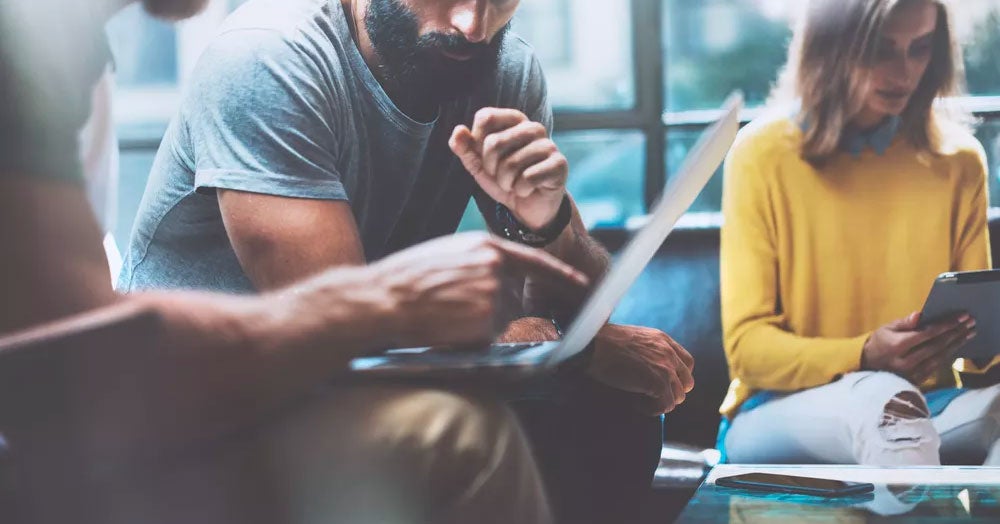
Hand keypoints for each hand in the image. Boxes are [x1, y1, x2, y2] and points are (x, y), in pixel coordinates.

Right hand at [371, 232, 587, 346]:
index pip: (537, 262)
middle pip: (514, 297)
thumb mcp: (449, 253)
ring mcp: (493, 295)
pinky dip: (472, 338)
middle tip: (455, 306)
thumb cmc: (407, 278)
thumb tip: (500, 276)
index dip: (563, 276)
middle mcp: (496, 268)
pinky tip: (447, 326)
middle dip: (493, 306)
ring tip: (446, 313)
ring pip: (501, 318)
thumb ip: (481, 260)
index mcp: (487, 246)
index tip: (583, 285)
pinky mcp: (485, 322)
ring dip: (480, 323)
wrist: (384, 299)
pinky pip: (489, 337)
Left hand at [449, 108, 567, 230]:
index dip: (477, 143)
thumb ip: (465, 148)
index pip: (485, 118)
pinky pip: (528, 178)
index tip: (486, 157)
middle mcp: (532, 127)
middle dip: (491, 169)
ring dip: (506, 183)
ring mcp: (548, 145)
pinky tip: (529, 189)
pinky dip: (521, 190)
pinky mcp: (559, 164)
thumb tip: (458, 131)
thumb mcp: (479, 165)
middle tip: (502, 176)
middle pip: (494, 143)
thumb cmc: (505, 179)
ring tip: (515, 184)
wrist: (529, 206)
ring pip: (511, 164)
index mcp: (513, 120)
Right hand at [585, 324, 694, 415]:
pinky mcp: (658, 383)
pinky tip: (637, 404)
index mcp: (663, 340)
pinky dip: (652, 410)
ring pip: (677, 397)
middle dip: (671, 392)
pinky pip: (665, 406)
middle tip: (651, 395)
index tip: (664, 383)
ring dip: (661, 402)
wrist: (594, 345)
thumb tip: (649, 369)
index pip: (687, 363)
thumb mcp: (633, 338)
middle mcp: (669, 353)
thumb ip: (648, 349)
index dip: (678, 377)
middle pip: (686, 382)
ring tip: (641, 400)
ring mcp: (666, 368)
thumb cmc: (603, 342)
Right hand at [862, 311, 975, 383]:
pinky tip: (956, 347)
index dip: (946, 325)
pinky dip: (948, 355)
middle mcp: (905, 361)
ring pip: (940, 357)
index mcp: (897, 346)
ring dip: (956, 344)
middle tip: (970, 323)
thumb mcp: (886, 329)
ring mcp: (911, 373)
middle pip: (937, 346)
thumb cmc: (878, 343)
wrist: (866, 366)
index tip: (961, 316)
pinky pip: (936, 366)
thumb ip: (905, 323)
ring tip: (968, 334)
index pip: (928, 334)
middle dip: (956, 333)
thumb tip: (920, 314)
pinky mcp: (915, 380)